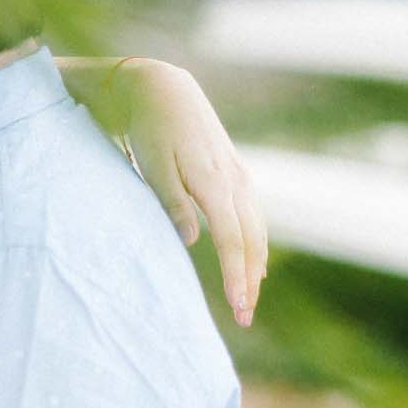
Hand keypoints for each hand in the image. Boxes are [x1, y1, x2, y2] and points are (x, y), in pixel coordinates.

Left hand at [118, 60, 267, 327]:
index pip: (233, 239)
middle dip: (250, 282)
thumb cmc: (150, 129)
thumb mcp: (154, 165)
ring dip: (255, 268)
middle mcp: (235, 180)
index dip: (236, 276)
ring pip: (258, 230)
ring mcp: (239, 176)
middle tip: (244, 318)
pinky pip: (254, 217)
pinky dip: (255, 245)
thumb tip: (192, 241)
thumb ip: (173, 203)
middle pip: (252, 241)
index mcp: (215, 181)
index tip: (238, 307)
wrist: (163, 89)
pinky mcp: (236, 173)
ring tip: (249, 300)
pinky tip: (253, 265)